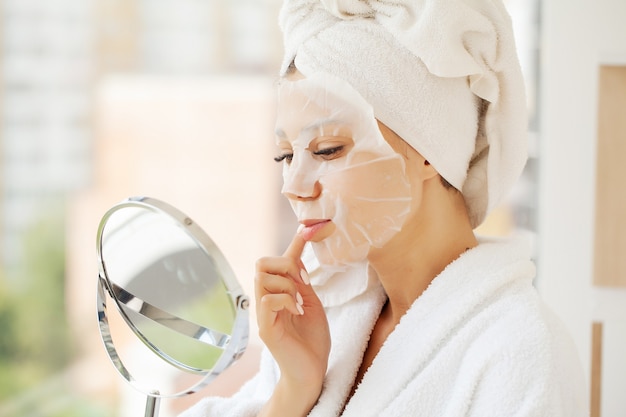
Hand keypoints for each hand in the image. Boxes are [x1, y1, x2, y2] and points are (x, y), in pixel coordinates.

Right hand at [255, 231, 329, 415]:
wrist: (312, 371)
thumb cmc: (312, 341)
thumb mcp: (312, 304)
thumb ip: (303, 284)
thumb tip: (299, 260)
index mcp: (280, 293)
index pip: (281, 261)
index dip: (294, 243)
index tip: (307, 227)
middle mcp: (267, 300)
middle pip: (262, 263)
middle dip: (284, 264)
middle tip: (302, 282)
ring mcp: (264, 314)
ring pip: (264, 277)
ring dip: (288, 284)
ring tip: (300, 302)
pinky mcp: (266, 328)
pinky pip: (268, 300)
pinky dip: (286, 300)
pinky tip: (297, 311)